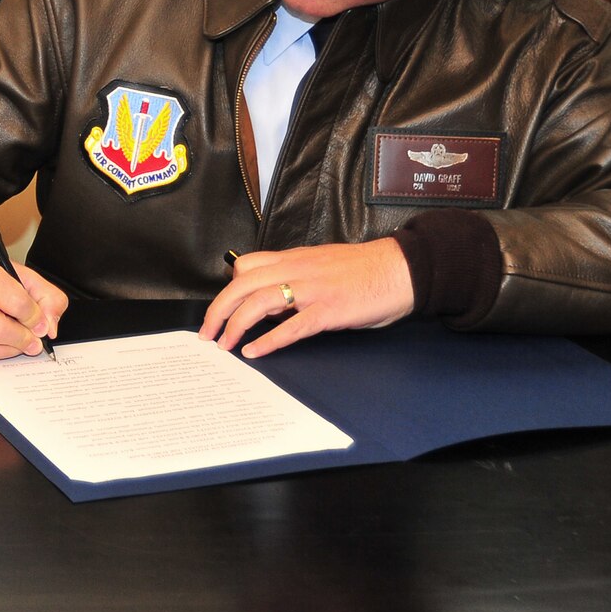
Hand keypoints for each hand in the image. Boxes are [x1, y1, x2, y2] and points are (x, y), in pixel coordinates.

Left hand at [199, 240, 413, 357]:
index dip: (228, 288)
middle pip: (242, 285)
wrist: (403, 269)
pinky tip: (254, 352)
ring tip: (224, 345)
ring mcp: (313, 289)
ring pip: (259, 303)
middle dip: (218, 311)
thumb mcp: (321, 265)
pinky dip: (269, 340)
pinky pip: (292, 326)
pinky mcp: (330, 310)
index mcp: (294, 258)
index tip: (220, 310)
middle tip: (207, 334)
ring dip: (236, 326)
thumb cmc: (364, 270)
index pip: (247, 266)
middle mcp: (297, 270)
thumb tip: (270, 303)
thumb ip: (294, 279)